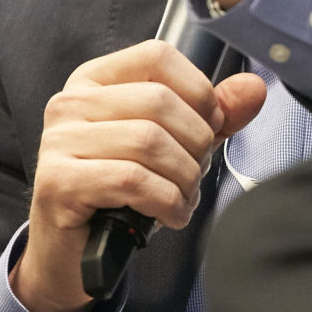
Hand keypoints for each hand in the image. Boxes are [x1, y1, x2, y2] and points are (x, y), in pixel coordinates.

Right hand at [11, 41, 267, 311]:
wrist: (77, 255)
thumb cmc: (124, 194)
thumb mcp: (175, 146)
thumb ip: (214, 115)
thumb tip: (254, 88)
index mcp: (95, 81)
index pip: (158, 56)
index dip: (198, 92)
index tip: (208, 127)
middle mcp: (70, 102)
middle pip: (158, 101)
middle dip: (195, 144)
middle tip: (194, 175)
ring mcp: (58, 141)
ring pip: (148, 141)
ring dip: (183, 178)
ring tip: (183, 198)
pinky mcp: (58, 181)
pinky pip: (132, 180)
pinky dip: (165, 201)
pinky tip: (169, 216)